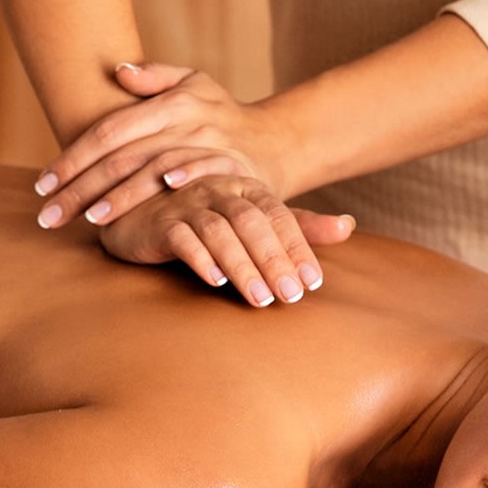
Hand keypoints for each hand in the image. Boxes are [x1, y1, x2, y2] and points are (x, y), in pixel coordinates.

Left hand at [34, 63, 289, 231]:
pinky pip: (202, 173)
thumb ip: (156, 78)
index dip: (73, 158)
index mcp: (169, 102)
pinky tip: (157, 195)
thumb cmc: (222, 116)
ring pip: (156, 168)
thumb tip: (118, 71)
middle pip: (122, 155)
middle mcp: (187, 120)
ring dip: (123, 195)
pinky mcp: (234, 168)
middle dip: (82, 187)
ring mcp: (211, 144)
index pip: (108, 131)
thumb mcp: (194, 85)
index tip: (42, 185)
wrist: (276, 143)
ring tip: (90, 219)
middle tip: (50, 216)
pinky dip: (181, 181)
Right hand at [98, 175, 353, 305]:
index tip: (313, 283)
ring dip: (242, 266)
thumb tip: (348, 226)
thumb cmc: (203, 218)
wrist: (138, 215)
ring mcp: (186, 203)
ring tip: (260, 299)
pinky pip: (181, 237)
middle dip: (274, 260)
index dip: (298, 248)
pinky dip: (199, 258)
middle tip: (291, 297)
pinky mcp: (158, 222)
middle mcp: (218, 189)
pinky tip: (215, 281)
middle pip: (252, 223)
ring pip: (219, 232)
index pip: (278, 216)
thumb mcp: (253, 220)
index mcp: (245, 188)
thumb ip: (298, 225)